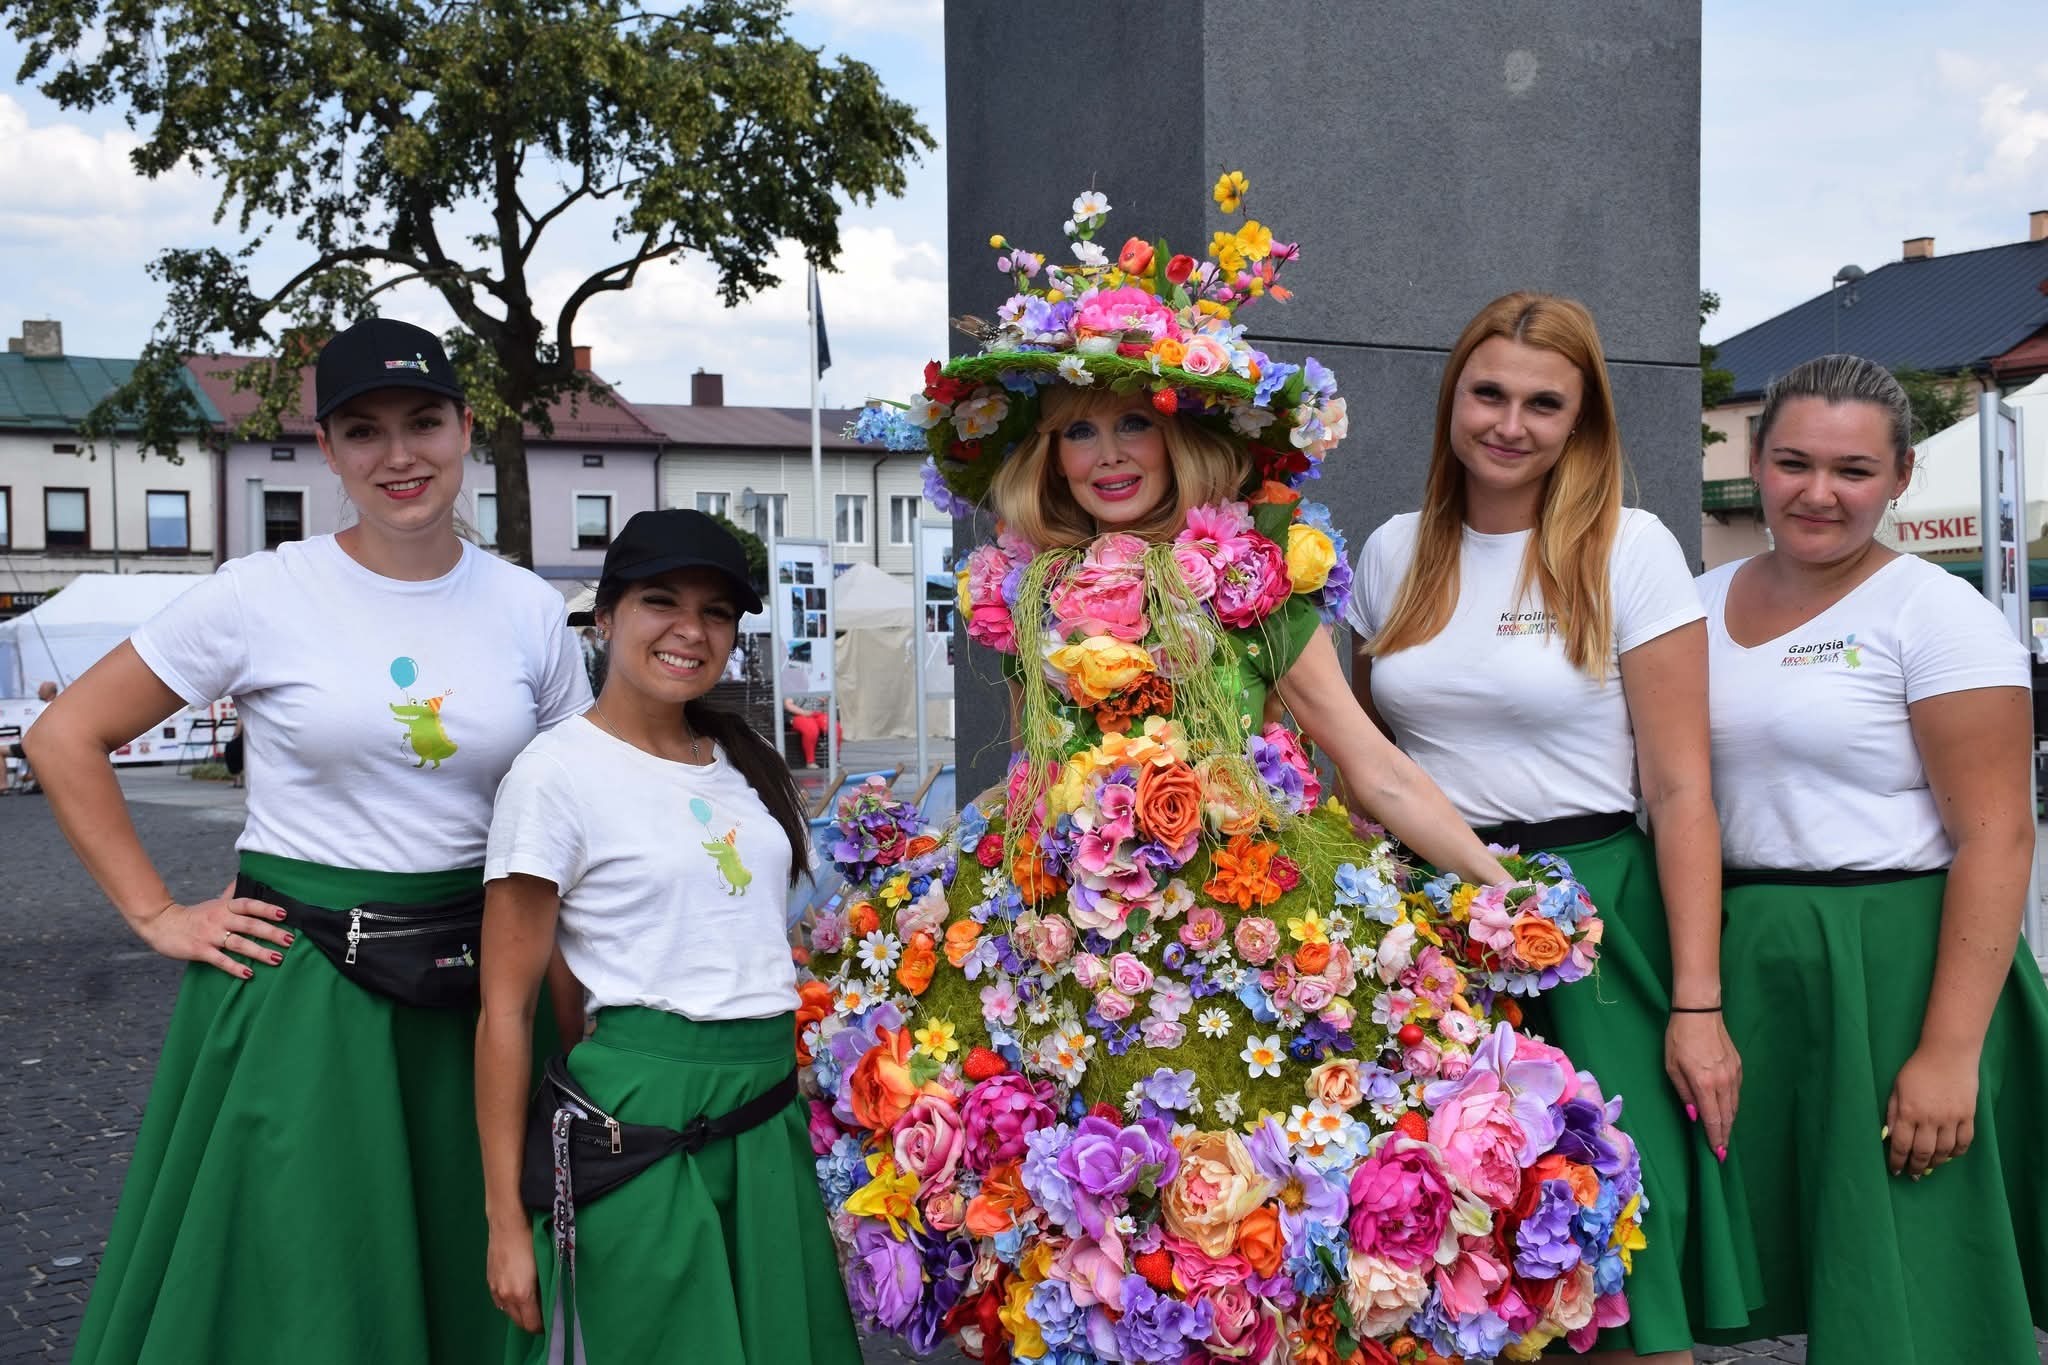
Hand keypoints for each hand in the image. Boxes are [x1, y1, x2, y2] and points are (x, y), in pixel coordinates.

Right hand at [136, 879, 292, 977]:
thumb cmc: (194, 916)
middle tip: (289, 940)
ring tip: (277, 959)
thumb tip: (243, 881)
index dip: (267, 908)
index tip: (285, 913)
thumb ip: (231, 895)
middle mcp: (219, 919)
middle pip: (249, 925)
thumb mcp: (214, 903)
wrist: (161, 924)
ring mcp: (210, 935)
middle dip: (271, 932)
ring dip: (258, 952)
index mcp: (225, 906)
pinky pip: (220, 960)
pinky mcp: (200, 950)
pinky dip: (234, 967)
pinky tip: (249, 974)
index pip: (249, 904)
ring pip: (238, 943)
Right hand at [487, 1219, 542, 1332]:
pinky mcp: (490, 1281)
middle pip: (518, 1322)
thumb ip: (545, 1289)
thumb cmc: (531, 1242)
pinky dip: (509, 1304)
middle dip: (531, 1323)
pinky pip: (500, 1302)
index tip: (551, 1325)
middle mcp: (506, 1296)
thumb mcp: (544, 1267)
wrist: (507, 1224)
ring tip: (532, 1306)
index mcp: (521, 1294)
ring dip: (519, 1313)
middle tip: (543, 1318)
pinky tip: (517, 1296)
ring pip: (508, 1312)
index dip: (542, 1327)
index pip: (531, 1323)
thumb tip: (550, 1302)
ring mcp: (495, 1289)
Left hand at [1665, 1011, 1741, 1154]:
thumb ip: (1684, 1093)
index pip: (1713, 1119)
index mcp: (1704, 1084)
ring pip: (1734, 1105)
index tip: (1718, 1153)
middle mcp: (1723, 1082)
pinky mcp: (1739, 1066)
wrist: (1699, 1013)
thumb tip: (1694, 1115)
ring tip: (1724, 1134)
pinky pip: (1737, 1092)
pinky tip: (1728, 1110)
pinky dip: (1733, 1105)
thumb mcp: (1672, 1067)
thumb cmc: (1678, 1039)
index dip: (1716, 1138)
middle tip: (1723, 1151)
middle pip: (1727, 1116)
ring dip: (1730, 1121)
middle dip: (1725, 1135)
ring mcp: (1734, 1074)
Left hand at [1885, 1044, 1978, 1177]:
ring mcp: (1951, 1119)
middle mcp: (1930, 1119)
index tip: (1895, 1171)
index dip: (1897, 1162)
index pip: (1902, 1145)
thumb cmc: (1917, 1070)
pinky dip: (1957, 1153)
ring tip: (1929, 1167)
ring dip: (1936, 1162)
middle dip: (1916, 1167)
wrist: (1948, 1054)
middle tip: (1913, 1175)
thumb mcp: (1897, 1089)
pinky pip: (1964, 1142)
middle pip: (1923, 1152)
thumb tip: (1888, 1137)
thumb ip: (1893, 1114)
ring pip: (1945, 1151)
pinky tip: (1949, 1156)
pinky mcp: (1968, 1116)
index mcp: (1909, 1112)